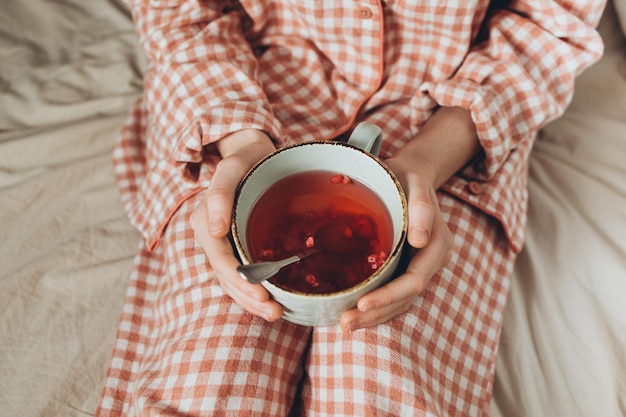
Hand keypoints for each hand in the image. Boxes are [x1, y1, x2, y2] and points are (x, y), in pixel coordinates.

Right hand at [190, 129, 283, 321]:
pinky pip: (239, 273)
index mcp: (205, 220)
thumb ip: (219, 195)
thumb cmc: (245, 158)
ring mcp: (222, 242)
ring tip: (276, 314)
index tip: (262, 295)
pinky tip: (270, 301)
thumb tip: (212, 230)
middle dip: (248, 297)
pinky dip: (252, 290)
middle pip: (225, 276)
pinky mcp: (235, 245)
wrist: (251, 151)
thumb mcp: (233, 168)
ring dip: (250, 300)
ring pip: (231, 280)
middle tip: (275, 312)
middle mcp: (210, 235)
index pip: (220, 259)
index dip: (240, 280)